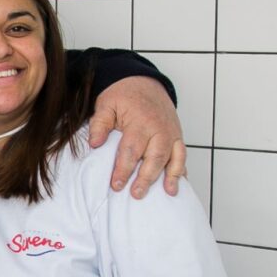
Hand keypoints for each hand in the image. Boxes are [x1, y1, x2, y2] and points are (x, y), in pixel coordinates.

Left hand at [87, 76, 185, 198]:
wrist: (144, 81)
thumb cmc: (123, 95)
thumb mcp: (105, 104)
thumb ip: (99, 124)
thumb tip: (94, 144)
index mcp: (140, 121)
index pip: (131, 150)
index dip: (123, 169)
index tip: (116, 185)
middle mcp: (159, 128)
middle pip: (155, 157)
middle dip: (146, 178)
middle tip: (136, 194)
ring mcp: (171, 132)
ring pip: (174, 157)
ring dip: (171, 177)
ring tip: (168, 193)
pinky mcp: (177, 135)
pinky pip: (183, 154)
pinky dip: (182, 169)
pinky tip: (179, 183)